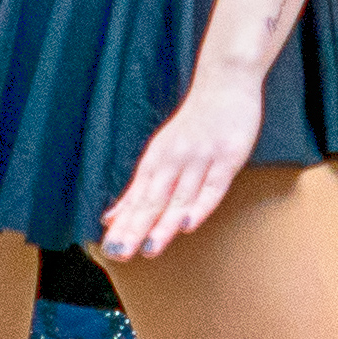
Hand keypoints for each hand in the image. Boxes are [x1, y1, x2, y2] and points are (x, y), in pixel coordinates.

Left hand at [99, 69, 263, 261]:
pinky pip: (213, 186)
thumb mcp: (160, 153)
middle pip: (152, 201)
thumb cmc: (192, 125)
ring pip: (180, 197)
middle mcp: (173, 160)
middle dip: (136, 229)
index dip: (124, 225)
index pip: (136, 199)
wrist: (223, 84)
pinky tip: (189, 224)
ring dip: (164, 224)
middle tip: (120, 254)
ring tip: (150, 247)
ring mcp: (200, 159)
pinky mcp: (228, 157)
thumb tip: (112, 217)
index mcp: (155, 161)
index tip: (109, 248)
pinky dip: (201, 205)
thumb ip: (139, 189)